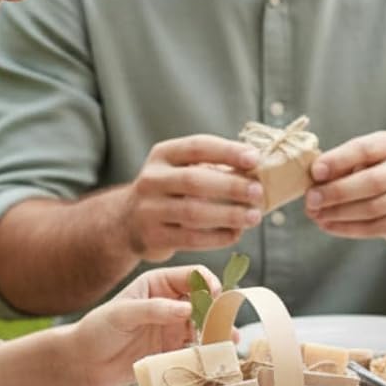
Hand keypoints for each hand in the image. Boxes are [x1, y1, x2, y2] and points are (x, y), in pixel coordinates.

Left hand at [66, 265, 220, 385]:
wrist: (84, 362)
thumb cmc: (98, 329)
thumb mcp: (122, 314)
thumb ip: (155, 309)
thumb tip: (188, 310)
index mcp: (160, 284)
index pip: (194, 276)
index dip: (209, 284)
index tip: (215, 297)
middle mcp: (172, 303)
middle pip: (206, 302)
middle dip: (219, 311)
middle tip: (226, 324)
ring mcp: (175, 327)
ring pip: (206, 326)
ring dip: (218, 333)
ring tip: (228, 342)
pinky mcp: (174, 350)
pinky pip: (198, 349)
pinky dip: (209, 352)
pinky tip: (218, 357)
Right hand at [122, 135, 264, 262]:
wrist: (127, 223)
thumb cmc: (170, 192)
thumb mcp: (182, 170)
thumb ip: (213, 168)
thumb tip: (258, 172)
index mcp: (163, 155)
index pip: (197, 147)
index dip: (228, 152)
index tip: (255, 158)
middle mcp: (152, 179)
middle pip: (194, 181)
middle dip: (231, 186)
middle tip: (258, 192)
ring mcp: (149, 209)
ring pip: (193, 212)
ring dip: (229, 214)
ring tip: (253, 216)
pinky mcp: (153, 237)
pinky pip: (190, 238)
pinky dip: (217, 237)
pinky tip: (235, 233)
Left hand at [304, 131, 385, 243]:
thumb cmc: (376, 173)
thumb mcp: (362, 161)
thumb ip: (340, 166)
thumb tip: (313, 180)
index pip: (363, 150)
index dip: (338, 161)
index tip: (315, 172)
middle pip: (371, 182)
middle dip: (336, 192)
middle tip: (311, 199)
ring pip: (371, 208)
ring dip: (338, 213)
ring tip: (316, 214)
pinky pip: (373, 228)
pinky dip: (346, 228)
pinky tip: (328, 225)